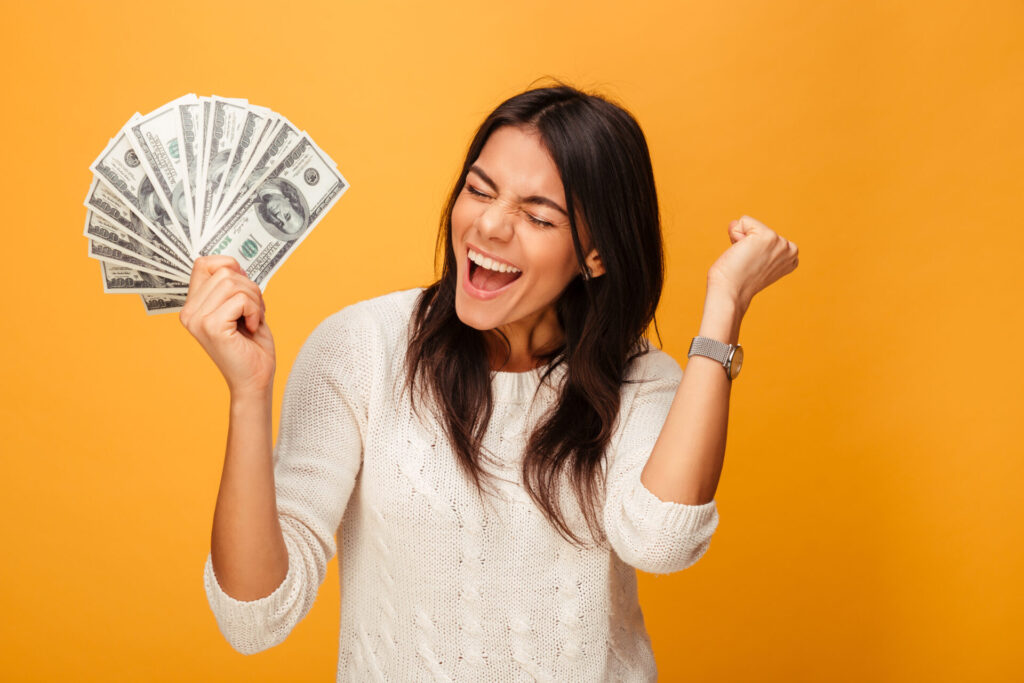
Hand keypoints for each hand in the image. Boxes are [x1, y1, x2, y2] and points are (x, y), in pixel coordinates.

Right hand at [179, 255, 275, 396]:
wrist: (255, 379)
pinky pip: (242, 299)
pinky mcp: (212, 327)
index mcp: (193, 305)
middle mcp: (189, 311)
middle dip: (250, 288)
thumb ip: (232, 285)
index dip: (231, 267)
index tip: (244, 290)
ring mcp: (198, 319)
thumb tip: (234, 263)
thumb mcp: (241, 307)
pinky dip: (256, 311)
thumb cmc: (251, 346)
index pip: (204, 263)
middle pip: (225, 271)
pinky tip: (252, 328)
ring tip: (252, 320)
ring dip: (254, 300)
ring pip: (234, 283)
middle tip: (253, 312)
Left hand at [707, 215, 798, 311]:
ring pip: (751, 225)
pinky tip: (739, 252)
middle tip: (745, 264)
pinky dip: (735, 234)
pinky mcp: (768, 236)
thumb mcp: (752, 259)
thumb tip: (735, 222)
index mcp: (792, 258)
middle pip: (759, 229)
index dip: (753, 249)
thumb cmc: (736, 280)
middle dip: (747, 242)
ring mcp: (781, 243)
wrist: (730, 292)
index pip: (766, 237)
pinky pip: (744, 221)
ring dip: (740, 240)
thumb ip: (750, 240)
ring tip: (742, 260)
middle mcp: (791, 250)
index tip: (752, 266)